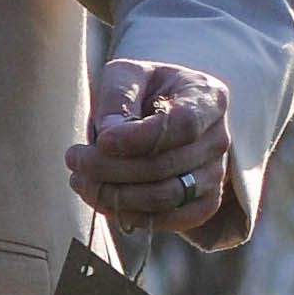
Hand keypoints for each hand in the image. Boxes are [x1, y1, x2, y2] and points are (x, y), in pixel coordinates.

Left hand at [65, 59, 233, 239]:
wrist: (159, 112)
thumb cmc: (141, 90)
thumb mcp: (126, 75)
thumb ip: (118, 97)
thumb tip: (109, 137)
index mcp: (208, 97)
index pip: (183, 124)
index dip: (140, 139)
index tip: (101, 141)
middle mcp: (219, 137)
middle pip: (166, 165)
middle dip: (111, 168)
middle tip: (74, 159)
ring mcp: (215, 173)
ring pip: (166, 197)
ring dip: (116, 195)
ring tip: (80, 181)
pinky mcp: (204, 202)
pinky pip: (173, 219)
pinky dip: (132, 215)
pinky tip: (102, 200)